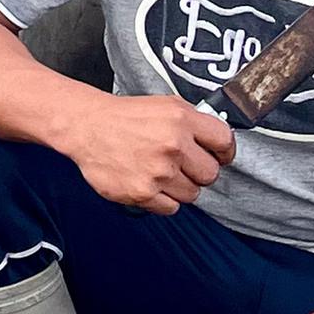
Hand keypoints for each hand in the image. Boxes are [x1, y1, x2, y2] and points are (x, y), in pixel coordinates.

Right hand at [57, 93, 234, 213]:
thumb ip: (194, 123)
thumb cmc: (125, 117)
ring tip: (161, 172)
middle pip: (211, 174)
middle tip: (184, 165)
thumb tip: (218, 143)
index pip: (224, 142)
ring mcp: (158, 171)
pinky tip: (150, 183)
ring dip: (180, 187)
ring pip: (192, 194)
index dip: (224, 152)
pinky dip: (163, 200)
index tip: (218, 156)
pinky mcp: (142, 193)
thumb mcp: (165, 105)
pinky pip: (171, 208)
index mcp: (182, 120)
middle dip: (199, 172)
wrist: (88, 127)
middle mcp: (173, 145)